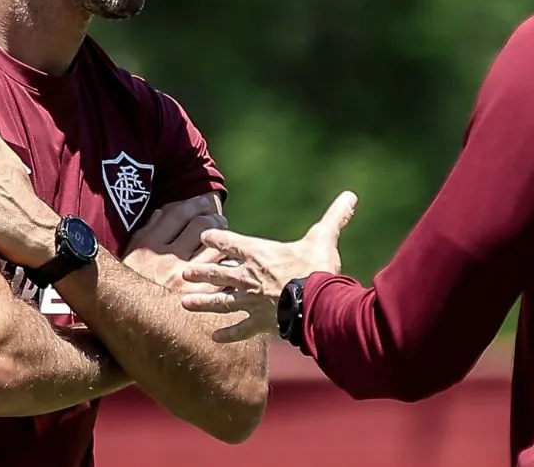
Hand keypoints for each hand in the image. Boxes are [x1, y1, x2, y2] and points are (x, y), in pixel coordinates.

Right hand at [123, 197, 228, 291]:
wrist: (126, 324)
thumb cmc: (128, 288)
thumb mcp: (130, 256)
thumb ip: (146, 231)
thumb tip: (163, 212)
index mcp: (149, 246)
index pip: (178, 213)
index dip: (194, 204)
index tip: (203, 202)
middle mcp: (167, 259)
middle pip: (201, 226)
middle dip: (214, 220)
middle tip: (218, 221)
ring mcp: (183, 279)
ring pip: (215, 249)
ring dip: (224, 242)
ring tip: (225, 243)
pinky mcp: (197, 297)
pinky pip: (221, 274)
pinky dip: (227, 267)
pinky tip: (227, 266)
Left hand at [179, 191, 356, 342]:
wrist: (316, 305)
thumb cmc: (316, 269)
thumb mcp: (324, 238)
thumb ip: (335, 217)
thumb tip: (350, 195)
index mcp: (259, 254)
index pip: (231, 242)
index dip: (216, 237)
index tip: (204, 235)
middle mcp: (249, 277)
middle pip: (218, 273)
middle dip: (201, 272)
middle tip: (183, 272)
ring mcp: (252, 302)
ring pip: (221, 302)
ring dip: (203, 302)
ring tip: (185, 302)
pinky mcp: (259, 323)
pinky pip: (239, 330)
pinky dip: (227, 334)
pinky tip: (214, 338)